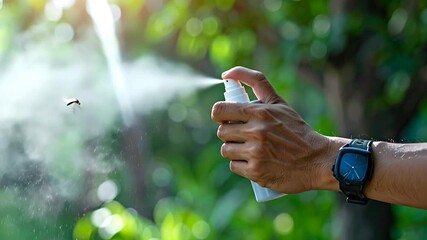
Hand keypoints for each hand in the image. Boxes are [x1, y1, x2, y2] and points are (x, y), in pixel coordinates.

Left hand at [211, 66, 334, 193]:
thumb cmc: (295, 129)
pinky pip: (233, 166)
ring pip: (226, 150)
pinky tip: (256, 162)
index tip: (226, 119)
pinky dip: (242, 165)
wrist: (317, 160)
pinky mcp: (256, 172)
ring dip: (235, 150)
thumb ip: (255, 82)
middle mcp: (256, 131)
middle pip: (221, 132)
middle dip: (230, 134)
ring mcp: (256, 153)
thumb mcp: (278, 102)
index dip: (219, 115)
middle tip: (245, 136)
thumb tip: (227, 73)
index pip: (219, 110)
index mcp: (260, 112)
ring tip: (252, 149)